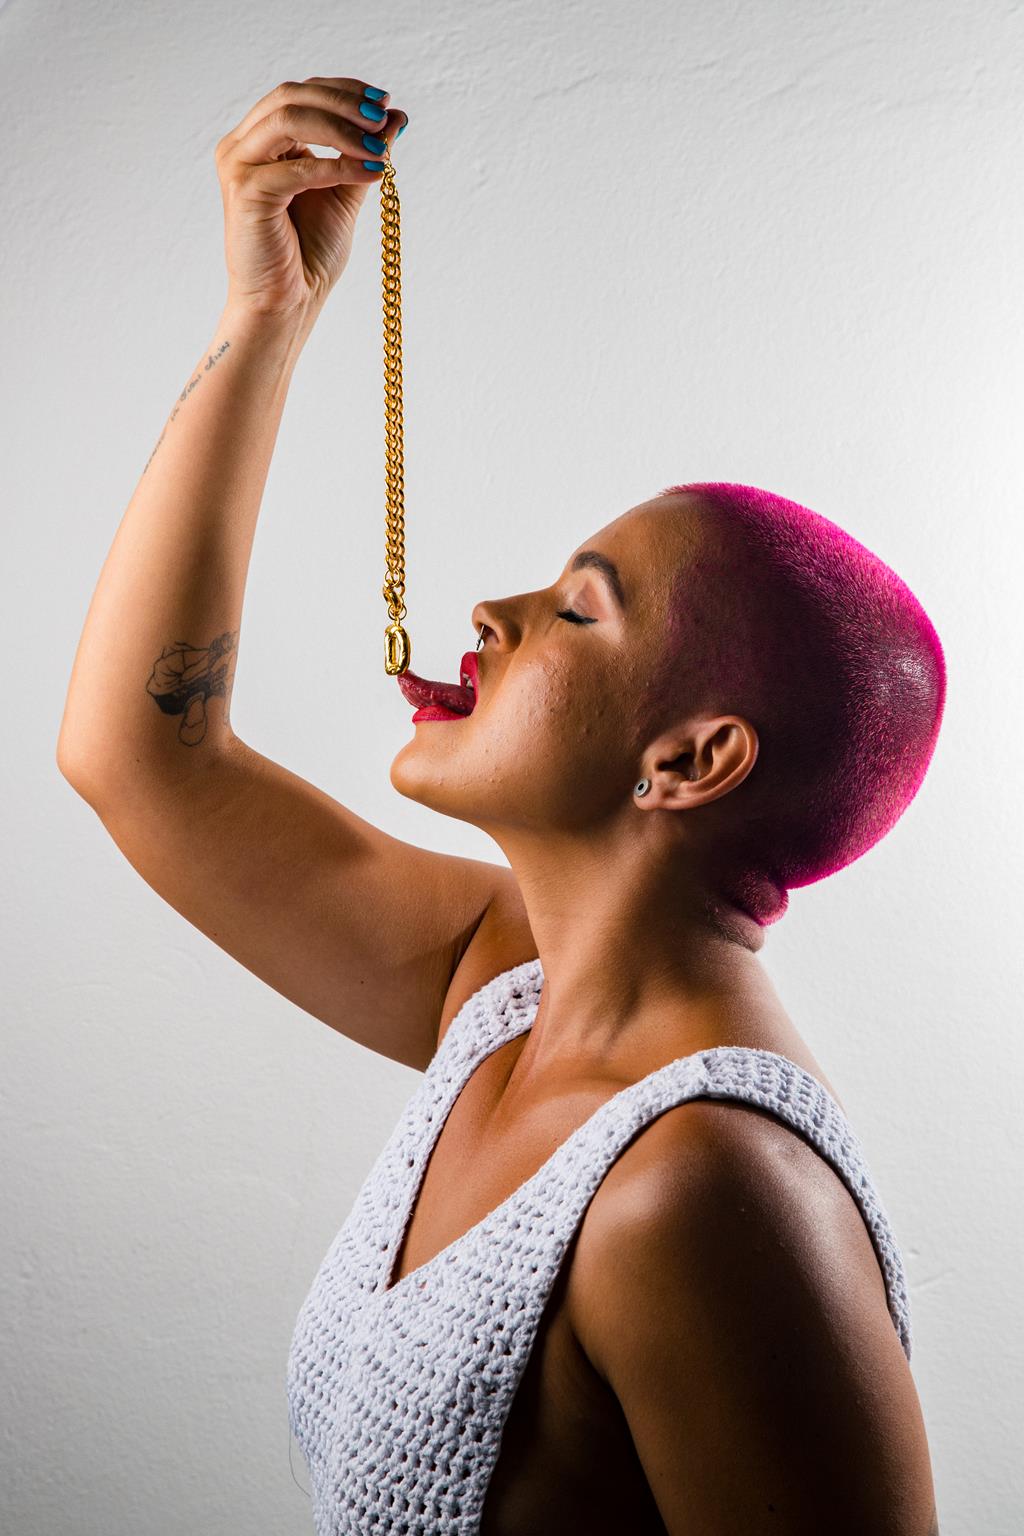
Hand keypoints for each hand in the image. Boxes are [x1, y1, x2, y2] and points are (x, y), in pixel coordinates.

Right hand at [214, 77, 407, 324]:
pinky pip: (296, 168)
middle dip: (342, 102)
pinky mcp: (245, 191)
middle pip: (292, 96)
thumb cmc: (309, 255)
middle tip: (382, 117)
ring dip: (340, 128)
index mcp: (261, 141)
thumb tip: (395, 116)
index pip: (300, 94)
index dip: (343, 90)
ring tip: (379, 148)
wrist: (287, 303)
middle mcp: (242, 146)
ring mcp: (238, 165)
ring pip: (289, 119)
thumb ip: (363, 152)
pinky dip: (336, 166)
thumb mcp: (344, 191)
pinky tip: (368, 172)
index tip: (383, 102)